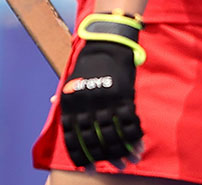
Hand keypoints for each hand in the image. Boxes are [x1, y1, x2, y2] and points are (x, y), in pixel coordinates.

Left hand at [60, 37, 142, 166]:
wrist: (107, 43)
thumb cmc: (89, 61)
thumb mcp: (70, 78)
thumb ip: (64, 95)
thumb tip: (51, 103)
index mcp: (71, 105)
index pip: (74, 139)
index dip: (83, 156)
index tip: (90, 168)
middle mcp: (86, 107)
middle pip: (95, 140)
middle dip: (107, 157)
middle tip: (117, 167)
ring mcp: (106, 102)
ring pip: (113, 134)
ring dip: (123, 150)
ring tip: (130, 161)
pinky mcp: (124, 95)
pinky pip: (130, 121)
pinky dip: (135, 135)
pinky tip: (140, 144)